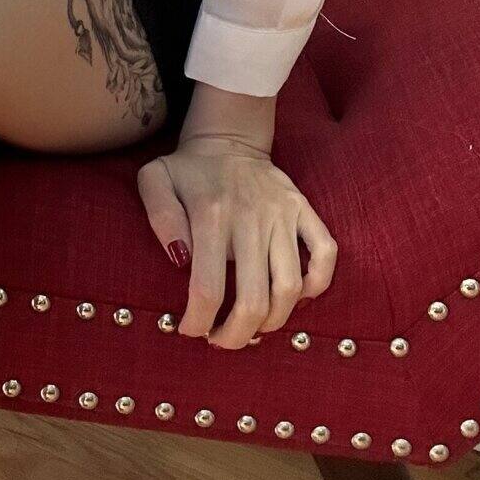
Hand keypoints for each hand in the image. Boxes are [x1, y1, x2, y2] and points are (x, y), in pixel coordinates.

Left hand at [136, 129, 336, 347]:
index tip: (191, 330)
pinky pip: (325, 254)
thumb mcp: (154, 180)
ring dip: (273, 321)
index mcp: (210, 214)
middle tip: (222, 341)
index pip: (208, 288)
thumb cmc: (187, 169)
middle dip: (237, 335)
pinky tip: (295, 299)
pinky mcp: (304, 210)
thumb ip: (160, 217)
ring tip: (253, 329)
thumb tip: (180, 259)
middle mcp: (251, 216)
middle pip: (254, 299)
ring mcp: (283, 214)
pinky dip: (316, 285)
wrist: (227, 138)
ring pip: (291, 287)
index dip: (199, 321)